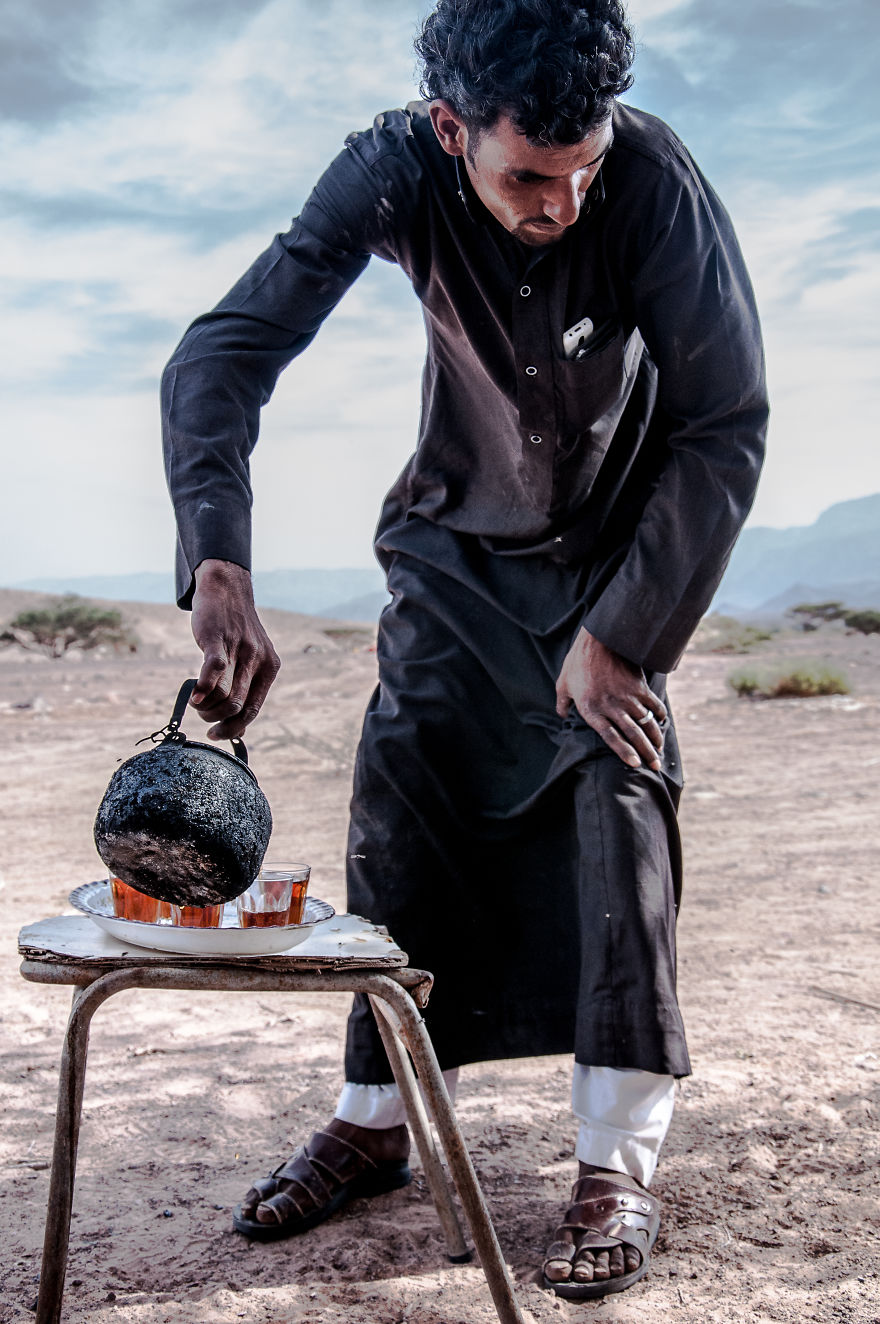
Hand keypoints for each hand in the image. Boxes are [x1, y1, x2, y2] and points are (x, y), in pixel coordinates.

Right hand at [189, 559, 279, 739]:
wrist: (227, 589)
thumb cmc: (236, 630)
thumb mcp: (251, 659)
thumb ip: (247, 689)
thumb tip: (242, 730)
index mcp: (269, 668)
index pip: (252, 710)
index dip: (233, 728)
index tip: (216, 734)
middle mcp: (258, 660)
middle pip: (236, 706)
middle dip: (216, 719)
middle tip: (203, 715)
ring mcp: (239, 648)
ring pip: (224, 693)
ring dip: (205, 706)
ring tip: (196, 702)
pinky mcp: (218, 638)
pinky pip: (214, 670)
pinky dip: (202, 688)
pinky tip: (193, 696)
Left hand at [555, 627, 666, 770]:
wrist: (599, 638)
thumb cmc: (577, 661)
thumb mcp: (563, 683)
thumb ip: (561, 703)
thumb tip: (560, 715)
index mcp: (591, 709)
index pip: (610, 737)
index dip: (623, 751)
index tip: (634, 764)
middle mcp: (611, 706)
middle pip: (632, 734)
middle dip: (646, 752)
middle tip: (654, 766)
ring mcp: (627, 696)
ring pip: (645, 723)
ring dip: (655, 738)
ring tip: (659, 750)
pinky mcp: (638, 686)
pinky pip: (653, 705)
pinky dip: (660, 715)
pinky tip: (662, 723)